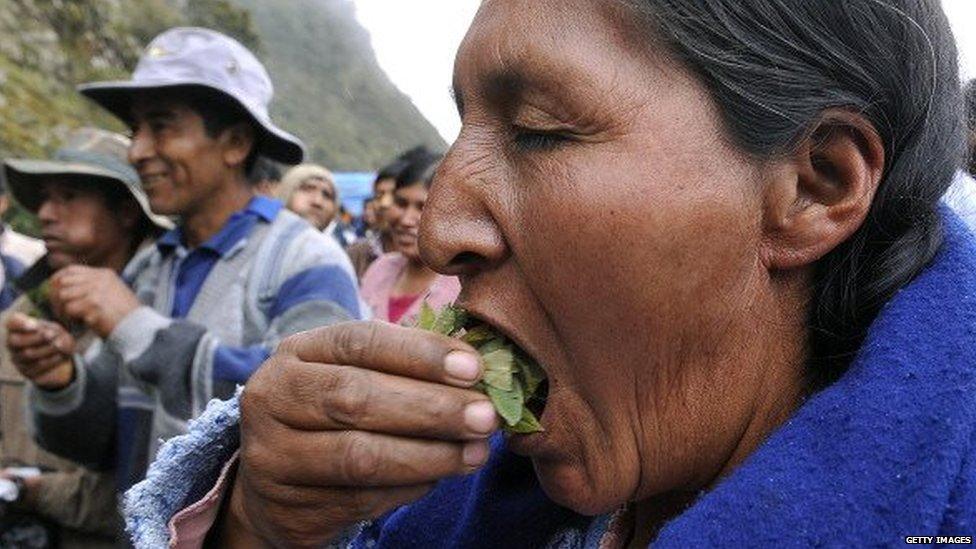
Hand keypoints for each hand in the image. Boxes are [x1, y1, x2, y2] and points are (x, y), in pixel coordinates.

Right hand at [6, 312, 75, 389]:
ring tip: (59, 344)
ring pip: (28, 354)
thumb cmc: (55, 337)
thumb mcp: (57, 330)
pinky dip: (51, 359)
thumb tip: (53, 338)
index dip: (21, 324)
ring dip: (46, 348)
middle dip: (36, 337)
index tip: (36, 326)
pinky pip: (37, 366)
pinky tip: (60, 355)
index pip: (12, 323)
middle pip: (16, 341)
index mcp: (18, 328)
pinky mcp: (27, 372)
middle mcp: (14, 344)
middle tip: (52, 334)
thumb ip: (53, 331)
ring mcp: (19, 360)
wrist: (59, 357)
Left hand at [49, 266, 139, 337]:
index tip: (54, 294)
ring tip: (71, 319)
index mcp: (103, 274)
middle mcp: (99, 279)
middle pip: (62, 281)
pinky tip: (78, 324)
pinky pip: (69, 309)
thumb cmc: (125, 316)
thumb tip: (65, 290)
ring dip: (62, 309)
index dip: (57, 281)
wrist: (138, 327)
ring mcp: (96, 291)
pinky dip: (69, 319)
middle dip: (55, 297)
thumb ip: (93, 288)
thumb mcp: (112, 293)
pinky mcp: (93, 304)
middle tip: (60, 311)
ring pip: (63, 295)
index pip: (70, 270)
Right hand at [225, 321, 497, 546]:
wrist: (274, 481)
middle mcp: (272, 398)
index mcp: (296, 353)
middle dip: (432, 408)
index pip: (360, 342)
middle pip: (357, 398)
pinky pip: (361, 499)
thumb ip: (405, 368)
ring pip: (360, 456)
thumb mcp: (353, 374)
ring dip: (429, 456)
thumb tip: (478, 374)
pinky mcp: (287, 508)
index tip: (474, 369)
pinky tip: (440, 478)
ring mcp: (272, 457)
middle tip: (486, 417)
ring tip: (475, 453)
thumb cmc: (331, 413)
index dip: (420, 354)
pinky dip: (410, 488)